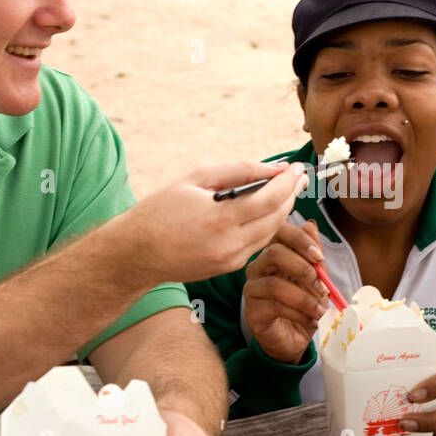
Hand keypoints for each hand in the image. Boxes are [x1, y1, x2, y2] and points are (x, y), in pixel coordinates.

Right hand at [121, 160, 307, 283]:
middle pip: (277, 218)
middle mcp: (229, 244)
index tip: (297, 167)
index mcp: (219, 219)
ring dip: (282, 211)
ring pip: (270, 233)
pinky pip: (257, 244)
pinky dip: (266, 225)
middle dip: (291, 195)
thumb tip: (275, 169)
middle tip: (298, 176)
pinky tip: (265, 210)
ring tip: (286, 190)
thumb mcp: (196, 179)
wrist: (136, 253)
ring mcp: (230, 260)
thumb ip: (238, 171)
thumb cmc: (161, 209)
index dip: (288, 182)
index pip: (269, 200)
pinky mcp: (228, 268)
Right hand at [243, 220, 329, 364]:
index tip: (318, 257)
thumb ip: (314, 256)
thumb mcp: (316, 279)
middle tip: (322, 287)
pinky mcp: (252, 311)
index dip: (300, 240)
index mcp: (274, 254)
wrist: (294, 340)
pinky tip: (311, 320)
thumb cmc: (303, 306)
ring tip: (320, 310)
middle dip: (303, 269)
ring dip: (304, 298)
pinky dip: (298, 313)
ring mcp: (252, 289)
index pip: (280, 232)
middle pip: (274, 253)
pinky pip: (274, 307)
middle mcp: (258, 268)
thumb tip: (310, 225)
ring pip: (275, 284)